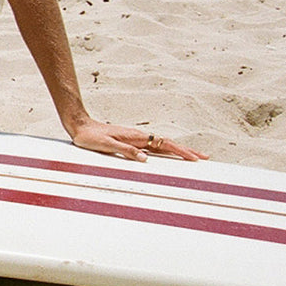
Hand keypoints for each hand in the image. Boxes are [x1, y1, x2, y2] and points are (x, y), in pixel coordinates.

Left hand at [70, 119, 207, 161]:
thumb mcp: (106, 145)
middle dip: (187, 151)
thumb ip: (125, 151)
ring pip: (162, 145)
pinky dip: (166, 150)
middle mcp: (139, 136)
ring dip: (179, 151)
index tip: (194, 158)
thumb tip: (145, 158)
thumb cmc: (90, 137)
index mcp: (136, 137)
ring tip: (193, 157)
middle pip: (168, 144)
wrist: (80, 127)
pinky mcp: (132, 141)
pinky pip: (153, 146)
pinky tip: (170, 155)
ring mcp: (137, 138)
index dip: (180, 152)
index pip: (164, 145)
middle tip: (205, 158)